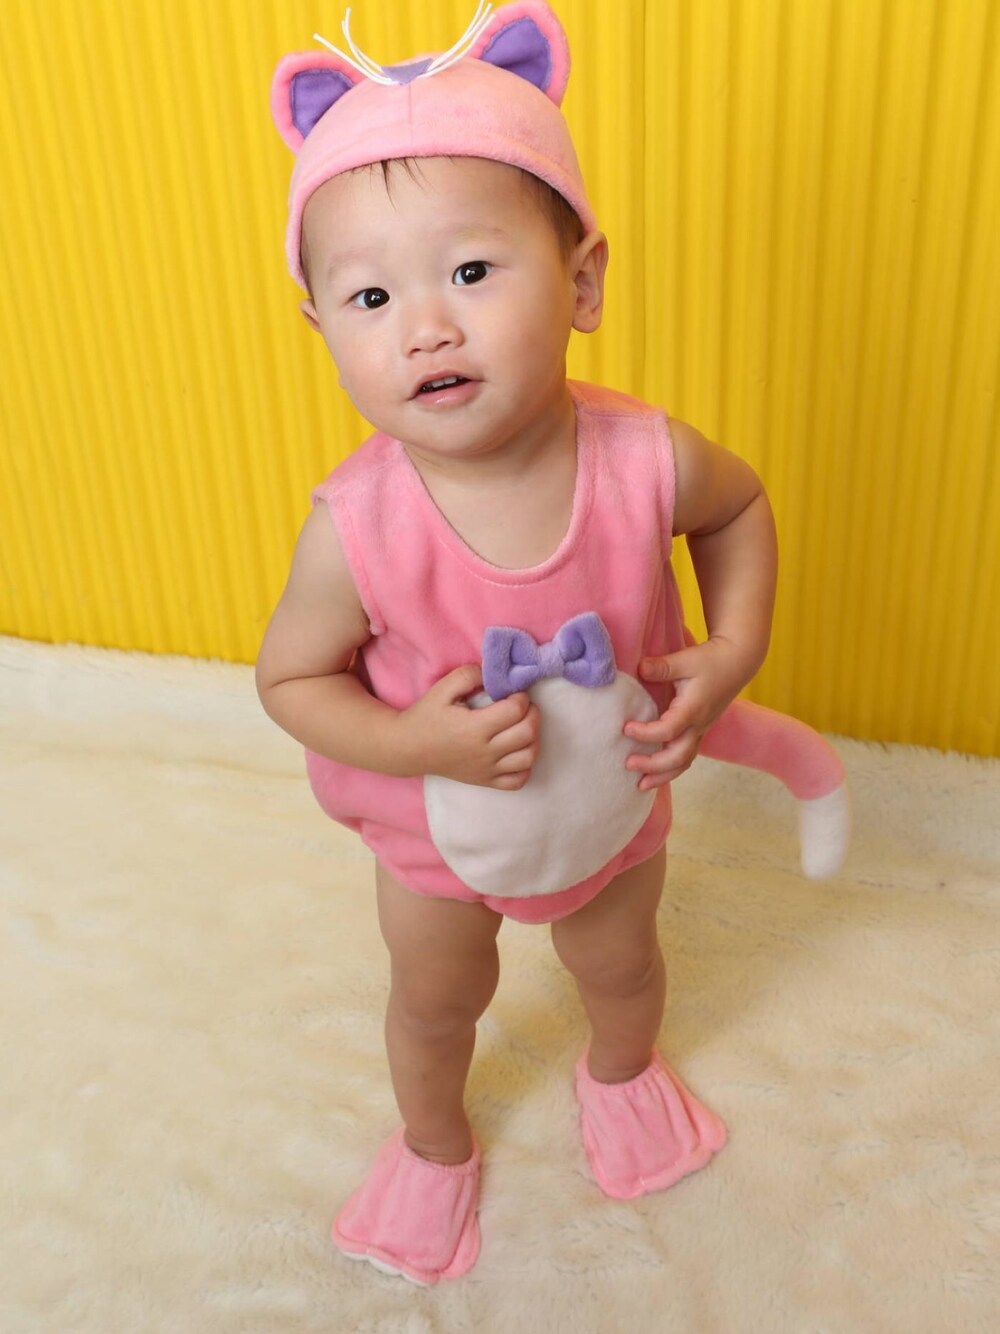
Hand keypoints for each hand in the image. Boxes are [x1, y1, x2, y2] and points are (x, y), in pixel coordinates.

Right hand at [399, 665, 540, 788]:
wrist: (408, 749)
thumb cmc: (426, 717)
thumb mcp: (442, 689)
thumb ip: (469, 675)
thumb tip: (495, 674)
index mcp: (474, 728)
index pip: (515, 710)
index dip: (521, 696)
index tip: (513, 693)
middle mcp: (484, 752)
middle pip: (527, 733)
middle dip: (532, 714)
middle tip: (523, 706)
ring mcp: (486, 770)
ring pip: (528, 758)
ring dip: (533, 739)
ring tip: (522, 727)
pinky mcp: (485, 781)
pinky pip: (518, 780)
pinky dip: (525, 765)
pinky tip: (517, 751)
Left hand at [623, 637, 754, 787]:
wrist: (738, 661)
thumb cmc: (711, 660)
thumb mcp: (686, 659)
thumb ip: (662, 666)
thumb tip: (639, 668)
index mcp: (693, 710)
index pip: (667, 731)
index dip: (645, 733)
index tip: (625, 728)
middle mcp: (698, 725)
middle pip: (677, 757)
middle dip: (652, 766)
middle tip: (628, 764)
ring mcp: (700, 730)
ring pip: (683, 762)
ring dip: (663, 775)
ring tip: (641, 785)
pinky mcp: (699, 729)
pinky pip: (685, 755)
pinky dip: (670, 768)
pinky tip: (653, 771)